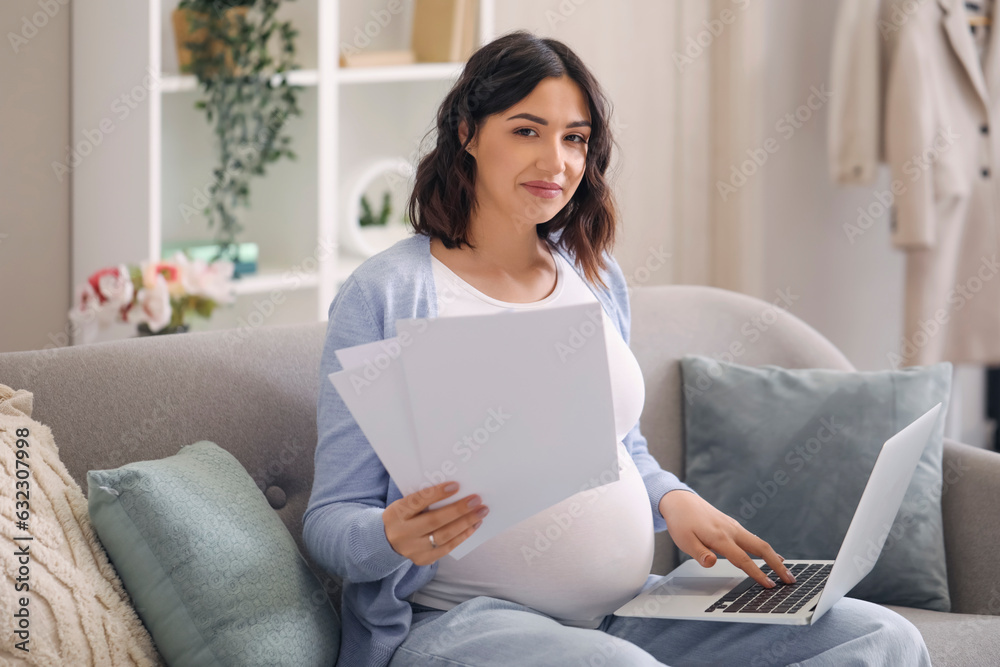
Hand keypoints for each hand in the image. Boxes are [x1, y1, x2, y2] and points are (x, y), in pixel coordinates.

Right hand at [383, 481, 489, 565]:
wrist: (386, 541)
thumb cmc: (403, 516)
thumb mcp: (405, 504)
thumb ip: (423, 498)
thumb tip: (455, 488)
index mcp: (396, 513)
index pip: (418, 501)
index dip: (437, 493)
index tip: (456, 485)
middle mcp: (402, 533)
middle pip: (434, 521)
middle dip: (458, 510)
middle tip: (477, 500)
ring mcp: (412, 549)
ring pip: (443, 537)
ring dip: (466, 523)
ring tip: (481, 512)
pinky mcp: (422, 560)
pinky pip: (447, 548)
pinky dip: (462, 536)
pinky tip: (473, 526)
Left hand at [658, 489, 795, 587]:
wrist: (680, 501)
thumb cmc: (681, 522)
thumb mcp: (684, 541)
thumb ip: (699, 554)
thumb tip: (711, 563)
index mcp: (720, 537)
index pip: (743, 560)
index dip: (758, 574)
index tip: (770, 585)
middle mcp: (731, 531)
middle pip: (761, 547)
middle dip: (777, 564)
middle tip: (790, 579)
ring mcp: (733, 527)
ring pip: (758, 542)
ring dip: (773, 556)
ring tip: (785, 570)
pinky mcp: (732, 525)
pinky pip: (752, 538)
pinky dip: (764, 549)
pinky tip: (768, 555)